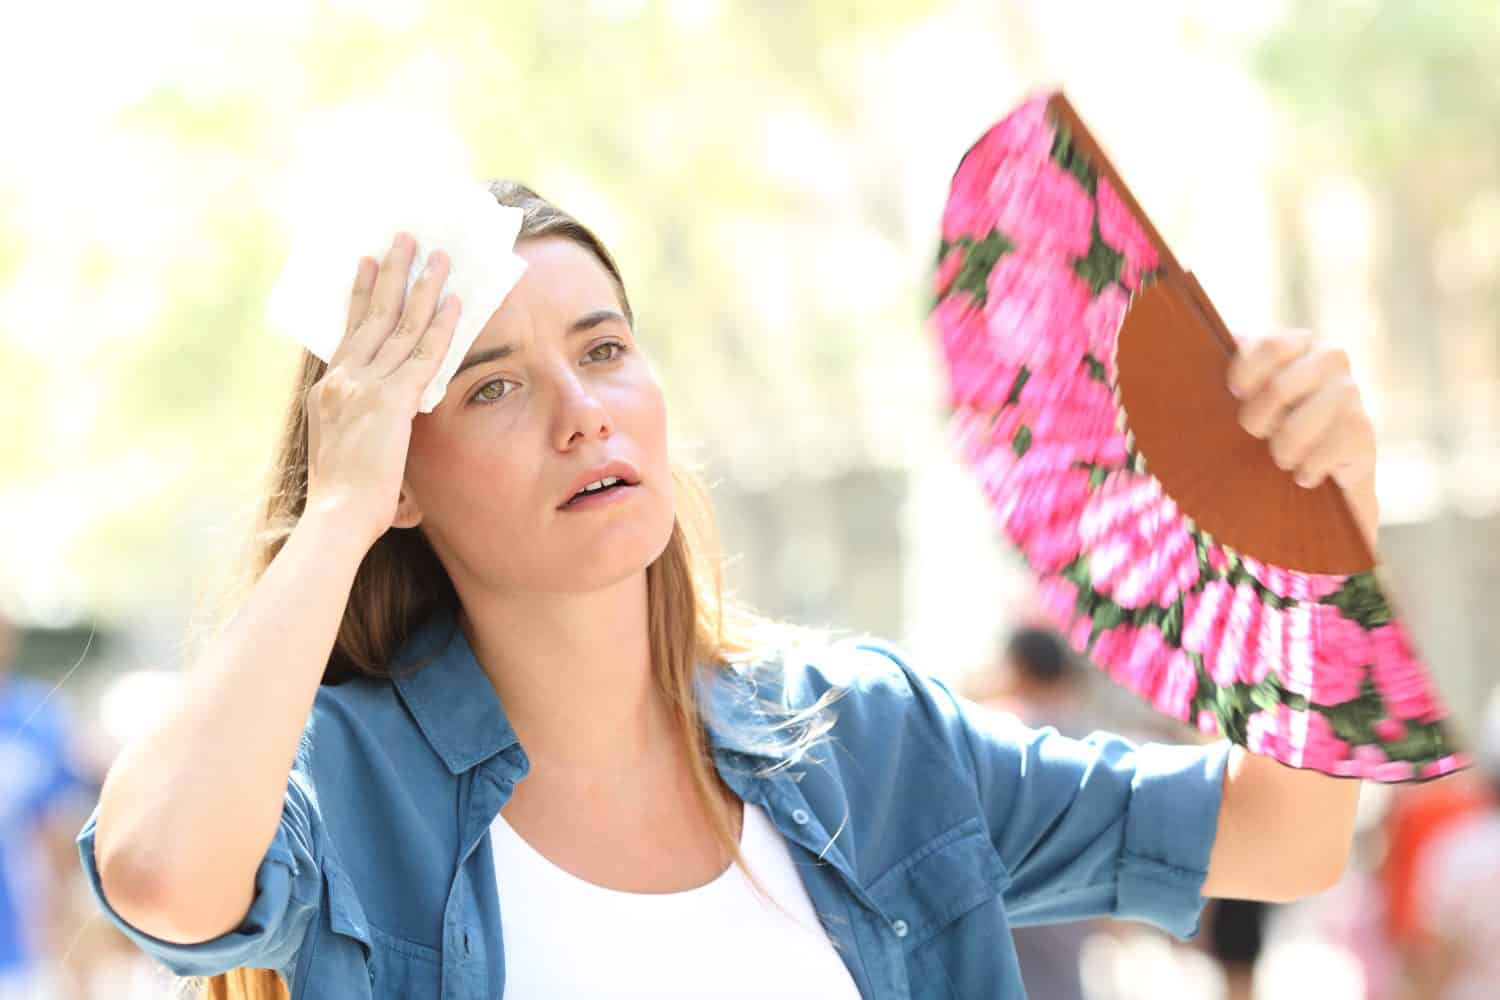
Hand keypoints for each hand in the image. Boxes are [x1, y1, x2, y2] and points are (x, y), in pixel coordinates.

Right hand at [304, 232, 461, 545]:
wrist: (335, 518)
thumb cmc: (344, 501)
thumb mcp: (347, 453)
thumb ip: (367, 432)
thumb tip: (384, 438)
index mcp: (327, 391)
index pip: (348, 332)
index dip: (359, 295)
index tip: (366, 263)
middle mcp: (341, 379)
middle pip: (370, 314)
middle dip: (389, 273)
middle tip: (403, 239)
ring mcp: (363, 386)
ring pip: (398, 324)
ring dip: (419, 285)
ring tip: (435, 254)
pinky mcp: (390, 400)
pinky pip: (422, 353)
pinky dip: (440, 325)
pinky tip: (454, 301)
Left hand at [1227, 330, 1378, 548]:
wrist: (1310, 474)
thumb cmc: (1260, 429)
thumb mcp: (1238, 399)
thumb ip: (1222, 374)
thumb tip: (1190, 349)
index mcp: (1294, 343)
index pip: (1269, 344)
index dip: (1244, 374)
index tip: (1234, 394)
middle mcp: (1328, 359)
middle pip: (1280, 387)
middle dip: (1257, 422)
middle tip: (1255, 435)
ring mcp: (1350, 392)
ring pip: (1301, 425)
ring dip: (1282, 450)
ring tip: (1280, 459)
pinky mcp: (1364, 430)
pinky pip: (1328, 450)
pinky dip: (1308, 469)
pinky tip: (1304, 474)